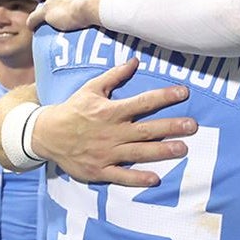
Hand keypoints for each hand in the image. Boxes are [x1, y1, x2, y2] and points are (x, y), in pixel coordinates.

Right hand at [31, 59, 196, 186]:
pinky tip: (155, 179)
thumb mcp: (91, 88)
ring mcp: (106, 153)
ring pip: (139, 153)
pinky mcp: (100, 170)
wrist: (46, 135)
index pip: (143, 102)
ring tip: (183, 149)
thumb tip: (135, 60)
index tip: (184, 92)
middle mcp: (112, 132)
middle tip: (193, 126)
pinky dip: (137, 178)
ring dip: (162, 151)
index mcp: (111, 111)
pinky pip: (121, 176)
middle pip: (146, 130)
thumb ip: (114, 76)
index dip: (164, 97)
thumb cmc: (72, 109)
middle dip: (171, 127)